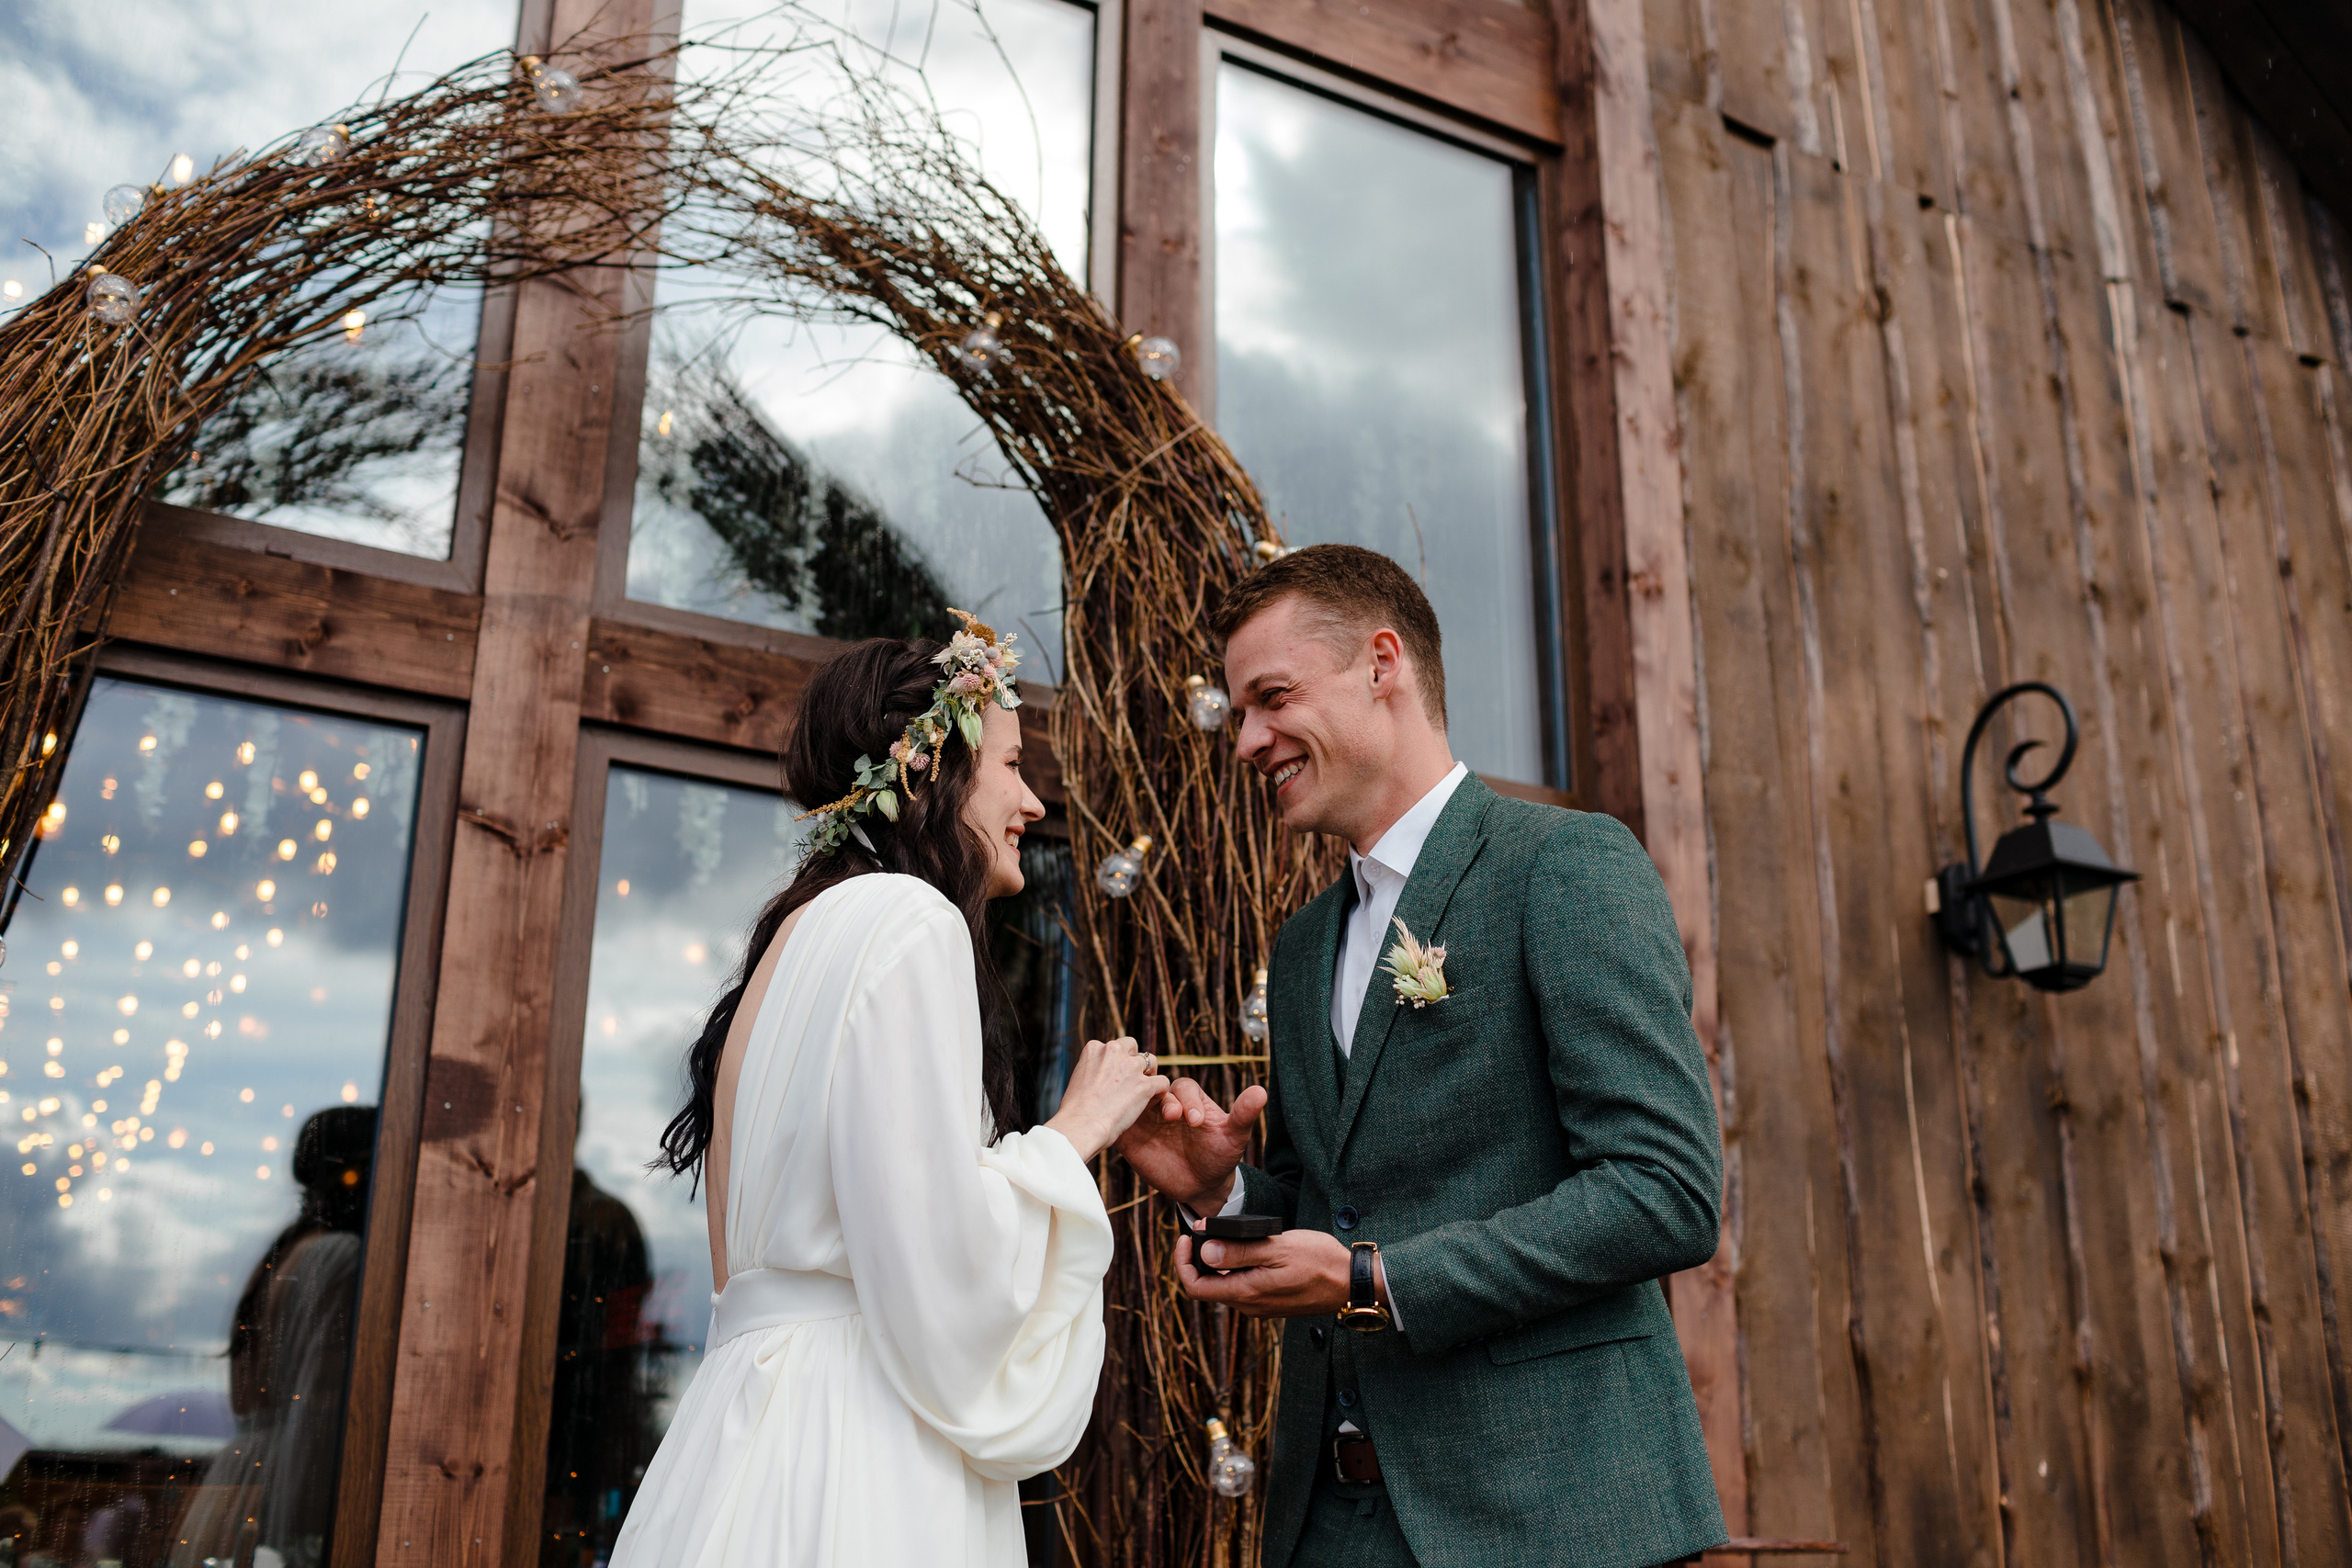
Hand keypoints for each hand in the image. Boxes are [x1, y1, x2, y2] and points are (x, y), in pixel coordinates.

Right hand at [1044, 1036, 1170, 1160]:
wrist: (1080, 1126)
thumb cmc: (1074, 1111)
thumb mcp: (1078, 1079)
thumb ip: (1093, 1071)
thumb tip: (1101, 1078)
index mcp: (1094, 1048)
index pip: (1114, 1046)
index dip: (1117, 1061)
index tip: (1114, 1076)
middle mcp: (1113, 1051)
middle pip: (1133, 1047)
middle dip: (1134, 1061)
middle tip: (1131, 1080)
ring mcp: (1130, 1067)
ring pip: (1151, 1062)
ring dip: (1149, 1074)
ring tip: (1144, 1090)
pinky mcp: (1144, 1085)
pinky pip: (1162, 1082)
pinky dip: (1160, 1091)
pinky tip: (1153, 1101)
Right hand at [1113, 1078, 1266, 1212]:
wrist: (1200, 1186)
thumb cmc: (1219, 1156)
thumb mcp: (1234, 1136)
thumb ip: (1243, 1114)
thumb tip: (1261, 1091)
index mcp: (1190, 1098)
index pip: (1183, 1088)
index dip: (1188, 1100)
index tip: (1195, 1121)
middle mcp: (1165, 1104)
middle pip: (1154, 1088)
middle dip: (1160, 1098)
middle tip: (1172, 1117)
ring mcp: (1145, 1119)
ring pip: (1133, 1101)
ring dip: (1135, 1106)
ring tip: (1144, 1122)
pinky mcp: (1129, 1137)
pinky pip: (1117, 1123)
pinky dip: (1113, 1121)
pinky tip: (1117, 1129)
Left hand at [1174, 1230, 1386, 1317]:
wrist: (1352, 1282)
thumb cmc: (1319, 1262)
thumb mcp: (1277, 1249)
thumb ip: (1239, 1252)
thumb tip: (1204, 1252)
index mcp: (1246, 1293)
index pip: (1196, 1286)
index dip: (1184, 1261)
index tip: (1189, 1236)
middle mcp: (1250, 1306)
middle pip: (1209, 1285)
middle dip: (1200, 1258)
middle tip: (1206, 1229)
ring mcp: (1262, 1306)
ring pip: (1226, 1285)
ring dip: (1220, 1262)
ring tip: (1227, 1235)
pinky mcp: (1273, 1302)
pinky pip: (1244, 1286)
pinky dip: (1237, 1268)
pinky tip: (1251, 1249)